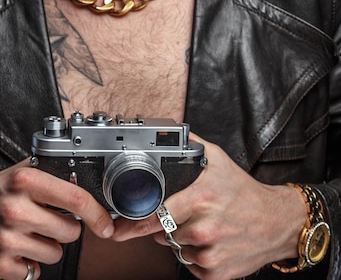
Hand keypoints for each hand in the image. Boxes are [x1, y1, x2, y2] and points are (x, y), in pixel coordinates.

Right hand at [0, 159, 113, 279]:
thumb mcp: (19, 172)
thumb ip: (50, 172)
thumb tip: (83, 175)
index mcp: (24, 181)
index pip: (74, 198)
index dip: (96, 214)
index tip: (105, 225)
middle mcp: (16, 209)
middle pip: (70, 232)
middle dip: (65, 228)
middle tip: (48, 220)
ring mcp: (7, 239)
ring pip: (56, 253)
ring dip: (48, 246)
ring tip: (31, 233)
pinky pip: (35, 272)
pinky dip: (30, 263)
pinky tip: (18, 248)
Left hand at [112, 135, 305, 279]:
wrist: (277, 222)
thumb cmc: (245, 191)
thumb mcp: (217, 159)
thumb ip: (189, 144)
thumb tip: (167, 130)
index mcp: (199, 199)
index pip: (155, 214)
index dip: (134, 222)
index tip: (117, 227)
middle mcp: (204, 229)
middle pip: (162, 231)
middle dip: (163, 223)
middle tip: (183, 212)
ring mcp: (210, 253)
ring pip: (175, 248)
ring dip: (179, 238)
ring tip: (200, 223)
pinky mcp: (216, 273)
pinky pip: (190, 265)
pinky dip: (193, 255)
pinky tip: (209, 240)